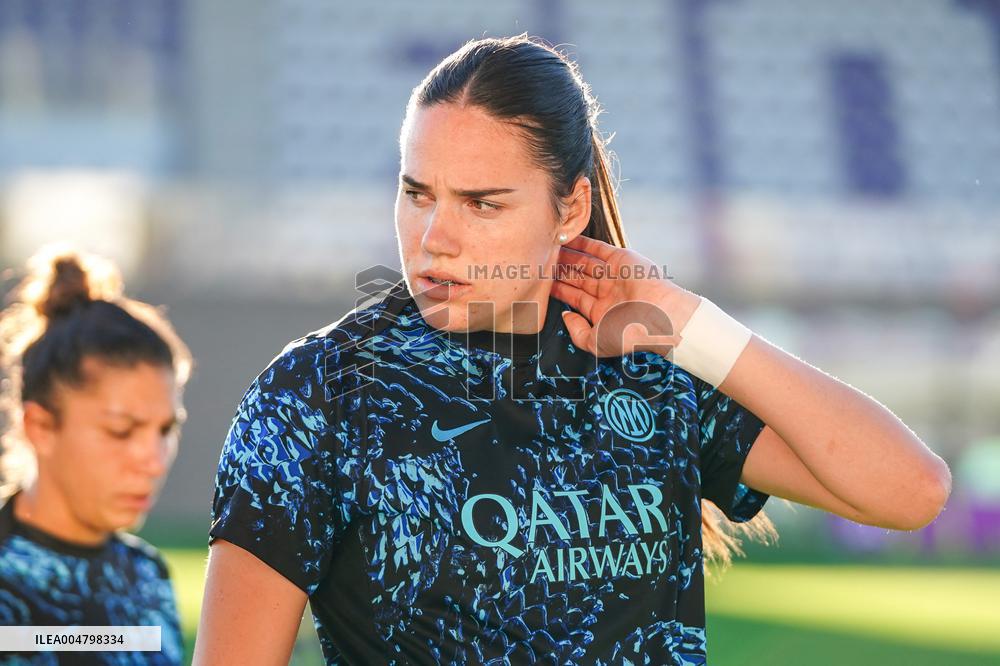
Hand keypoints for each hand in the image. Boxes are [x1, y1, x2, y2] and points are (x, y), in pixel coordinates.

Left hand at [551, 235, 700, 357]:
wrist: (660, 317)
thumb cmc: (631, 335)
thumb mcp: (597, 343)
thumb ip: (577, 332)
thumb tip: (565, 316)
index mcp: (602, 311)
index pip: (574, 297)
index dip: (557, 290)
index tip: (539, 283)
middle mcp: (607, 292)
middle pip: (576, 277)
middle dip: (558, 270)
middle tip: (537, 261)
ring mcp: (614, 274)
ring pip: (584, 262)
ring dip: (566, 255)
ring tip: (546, 248)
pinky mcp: (622, 259)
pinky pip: (598, 248)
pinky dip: (582, 242)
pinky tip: (565, 238)